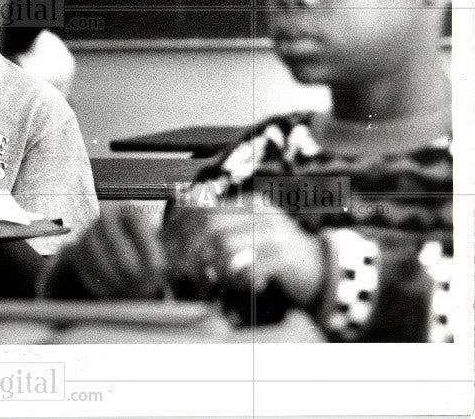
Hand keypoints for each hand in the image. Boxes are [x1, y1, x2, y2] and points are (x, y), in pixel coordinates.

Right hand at [40, 211, 166, 298]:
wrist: (105, 252)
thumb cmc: (139, 252)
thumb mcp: (155, 247)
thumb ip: (171, 250)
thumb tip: (187, 256)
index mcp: (128, 212)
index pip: (136, 220)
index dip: (148, 243)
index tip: (159, 267)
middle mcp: (106, 218)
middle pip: (113, 237)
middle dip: (129, 264)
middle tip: (144, 284)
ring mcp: (87, 233)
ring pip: (95, 252)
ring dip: (114, 275)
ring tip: (130, 291)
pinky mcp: (74, 250)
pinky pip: (83, 266)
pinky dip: (98, 282)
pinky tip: (113, 291)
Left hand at [161, 202, 325, 307]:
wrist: (322, 269)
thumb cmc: (276, 254)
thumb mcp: (248, 233)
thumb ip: (220, 230)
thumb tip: (177, 239)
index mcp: (248, 203)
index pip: (202, 207)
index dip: (178, 227)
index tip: (165, 247)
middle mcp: (260, 212)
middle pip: (209, 224)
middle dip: (186, 248)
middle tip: (178, 269)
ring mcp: (274, 233)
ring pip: (226, 245)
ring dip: (210, 268)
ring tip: (210, 281)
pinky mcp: (285, 258)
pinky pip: (249, 268)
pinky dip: (237, 280)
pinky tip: (241, 285)